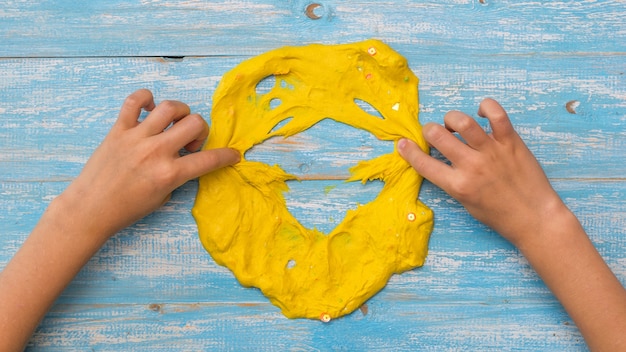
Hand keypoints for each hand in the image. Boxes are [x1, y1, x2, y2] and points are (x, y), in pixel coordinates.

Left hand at [61, 89, 239, 237]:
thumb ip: (178, 175)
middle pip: (194, 123)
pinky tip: (149, 109)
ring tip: (173, 125)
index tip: (232, 155)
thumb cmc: (127, 209)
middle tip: (190, 144)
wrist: (90, 209)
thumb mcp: (163, 198)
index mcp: (169, 174)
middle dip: (201, 131)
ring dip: (180, 113)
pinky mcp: (118, 129)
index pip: (209, 159)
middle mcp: (155, 151)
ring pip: (170, 107)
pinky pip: (134, 101)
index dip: (227, 156)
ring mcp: (136, 137)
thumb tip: (186, 158)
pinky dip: (145, 98)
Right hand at [398, 98, 625, 350]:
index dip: (408, 151)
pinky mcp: (511, 141)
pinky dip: (486, 107)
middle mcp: (471, 165)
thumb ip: (451, 181)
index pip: (423, 163)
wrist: (535, 218)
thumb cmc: (499, 215)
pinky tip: (482, 112)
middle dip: (429, 131)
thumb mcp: (466, 203)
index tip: (403, 143)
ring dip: (452, 119)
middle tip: (435, 134)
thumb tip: (439, 160)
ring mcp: (491, 151)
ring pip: (462, 121)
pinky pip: (496, 114)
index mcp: (458, 185)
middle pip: (437, 135)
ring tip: (455, 124)